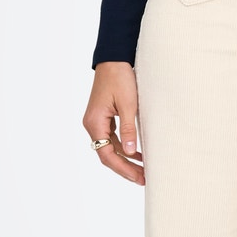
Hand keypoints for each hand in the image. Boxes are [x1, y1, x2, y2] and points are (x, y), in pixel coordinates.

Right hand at [84, 62, 145, 183]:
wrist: (114, 58)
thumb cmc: (120, 78)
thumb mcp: (128, 105)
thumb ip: (128, 130)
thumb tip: (130, 153)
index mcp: (94, 123)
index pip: (106, 155)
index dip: (123, 169)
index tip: (139, 177)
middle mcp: (92, 124)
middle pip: (107, 154)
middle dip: (125, 168)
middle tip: (144, 179)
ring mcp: (97, 121)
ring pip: (110, 148)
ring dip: (126, 159)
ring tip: (143, 170)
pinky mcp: (104, 117)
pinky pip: (112, 138)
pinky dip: (125, 147)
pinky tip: (138, 154)